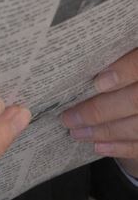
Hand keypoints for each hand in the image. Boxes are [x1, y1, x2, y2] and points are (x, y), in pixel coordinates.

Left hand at [62, 48, 137, 177]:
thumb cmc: (125, 61)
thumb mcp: (123, 51)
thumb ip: (111, 55)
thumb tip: (74, 60)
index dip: (122, 73)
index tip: (98, 82)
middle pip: (134, 101)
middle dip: (99, 111)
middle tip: (68, 117)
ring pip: (136, 126)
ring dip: (104, 132)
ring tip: (76, 133)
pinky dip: (120, 147)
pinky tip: (98, 147)